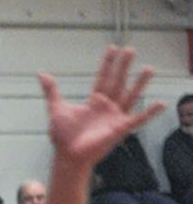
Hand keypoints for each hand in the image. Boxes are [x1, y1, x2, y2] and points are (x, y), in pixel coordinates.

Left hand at [41, 45, 161, 171]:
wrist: (67, 155)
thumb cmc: (63, 136)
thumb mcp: (56, 108)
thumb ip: (52, 91)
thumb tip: (41, 74)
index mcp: (94, 101)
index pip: (103, 77)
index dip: (108, 63)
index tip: (113, 48)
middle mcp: (107, 106)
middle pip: (118, 81)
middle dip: (124, 66)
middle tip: (131, 49)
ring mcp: (115, 117)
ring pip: (130, 95)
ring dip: (140, 83)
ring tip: (149, 68)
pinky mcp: (120, 129)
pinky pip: (138, 119)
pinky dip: (150, 112)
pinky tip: (161, 103)